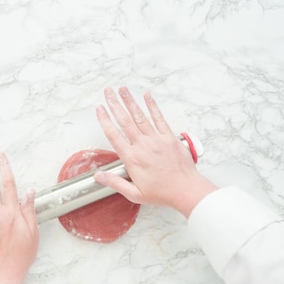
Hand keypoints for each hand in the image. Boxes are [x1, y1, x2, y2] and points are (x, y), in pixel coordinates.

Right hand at [94, 86, 217, 216]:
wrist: (185, 190)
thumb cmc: (162, 193)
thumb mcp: (134, 193)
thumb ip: (115, 183)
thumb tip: (98, 177)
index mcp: (132, 159)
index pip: (114, 135)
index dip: (105, 120)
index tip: (99, 110)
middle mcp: (142, 146)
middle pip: (125, 121)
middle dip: (114, 104)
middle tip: (107, 92)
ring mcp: (156, 140)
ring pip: (139, 116)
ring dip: (130, 101)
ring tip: (122, 89)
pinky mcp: (169, 137)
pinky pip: (159, 118)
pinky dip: (152, 106)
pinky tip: (147, 96)